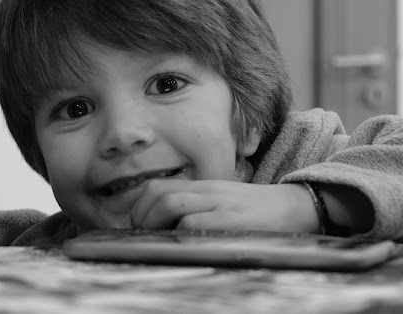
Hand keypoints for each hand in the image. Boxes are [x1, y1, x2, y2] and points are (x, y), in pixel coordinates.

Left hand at [131, 180, 318, 232]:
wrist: (294, 208)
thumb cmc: (254, 210)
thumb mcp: (221, 201)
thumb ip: (196, 206)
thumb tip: (164, 225)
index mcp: (202, 186)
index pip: (159, 187)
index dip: (140, 205)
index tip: (138, 224)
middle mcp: (206, 191)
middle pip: (159, 193)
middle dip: (141, 215)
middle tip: (142, 234)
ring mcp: (217, 204)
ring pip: (172, 204)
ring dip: (155, 223)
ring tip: (156, 239)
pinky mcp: (230, 220)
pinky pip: (194, 224)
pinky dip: (180, 234)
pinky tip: (182, 244)